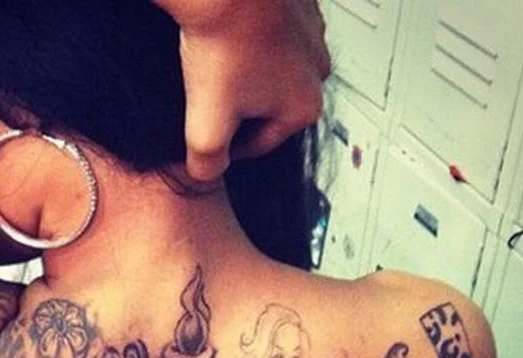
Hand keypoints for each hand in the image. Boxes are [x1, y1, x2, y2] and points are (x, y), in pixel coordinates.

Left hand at [159, 0, 330, 179]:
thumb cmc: (223, 47)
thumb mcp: (205, 129)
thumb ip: (207, 165)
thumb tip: (206, 175)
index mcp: (305, 106)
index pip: (261, 144)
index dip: (228, 147)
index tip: (207, 139)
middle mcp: (317, 69)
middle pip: (268, 107)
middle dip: (238, 109)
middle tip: (206, 99)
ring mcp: (311, 32)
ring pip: (270, 70)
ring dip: (244, 74)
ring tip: (215, 67)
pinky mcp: (298, 3)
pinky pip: (270, 34)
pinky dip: (250, 39)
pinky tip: (227, 38)